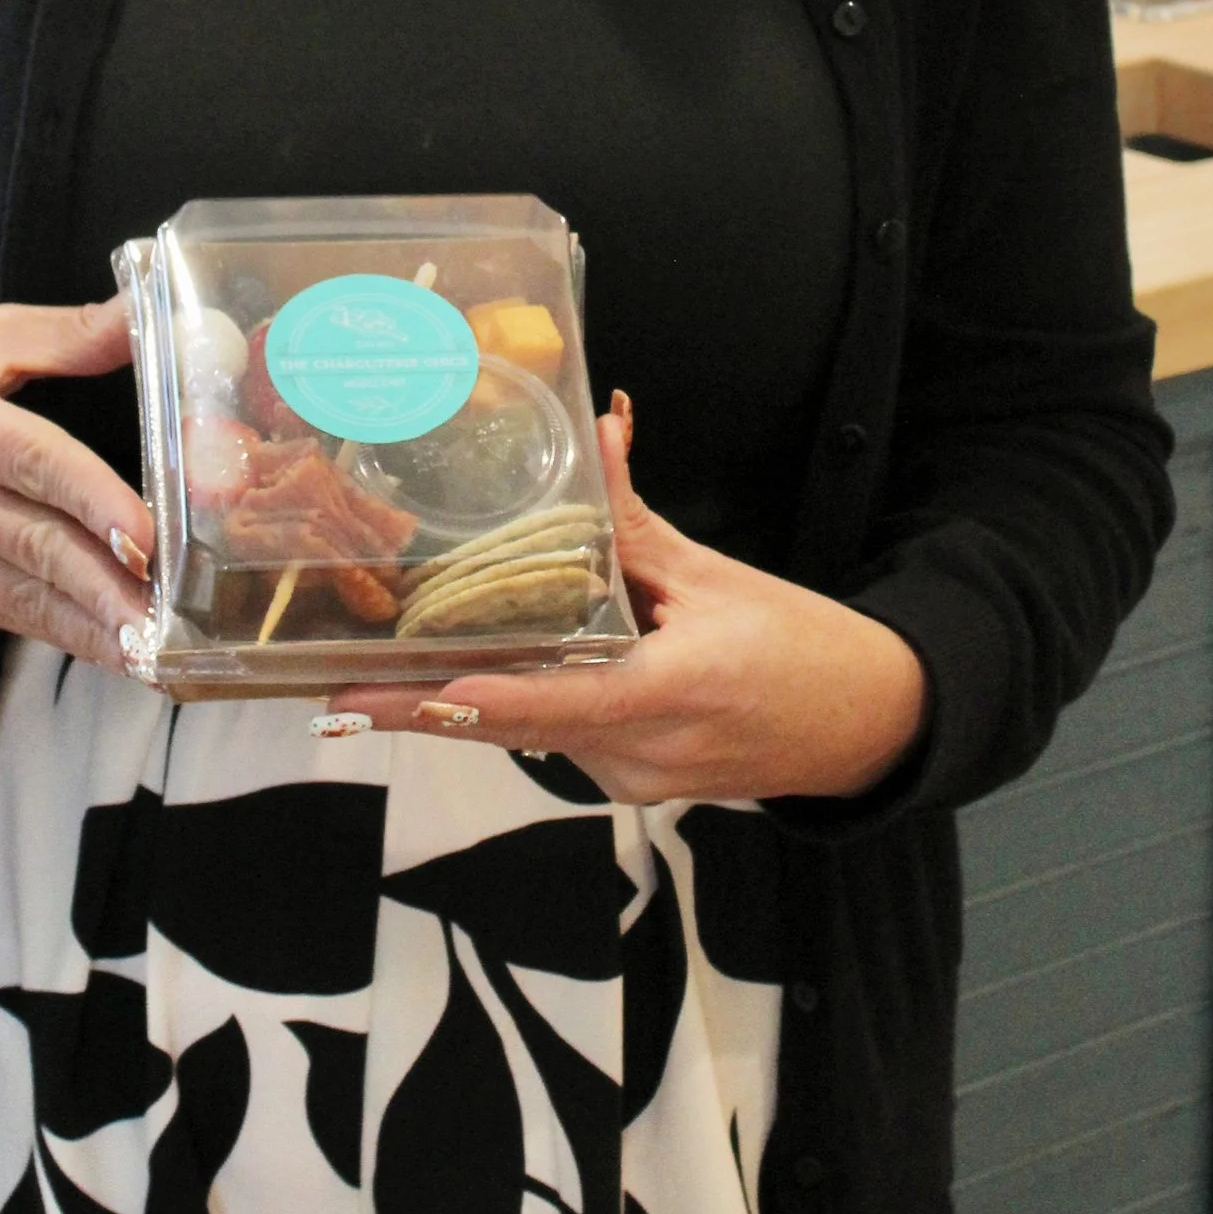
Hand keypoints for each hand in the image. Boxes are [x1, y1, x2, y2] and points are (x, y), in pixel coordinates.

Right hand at [0, 297, 150, 667]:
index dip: (96, 502)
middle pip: (36, 544)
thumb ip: (67, 334)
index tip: (149, 538)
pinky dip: (57, 631)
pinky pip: (1, 612)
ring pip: (24, 594)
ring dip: (93, 626)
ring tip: (159, 652)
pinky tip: (110, 645)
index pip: (36, 464)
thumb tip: (148, 312)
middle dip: (109, 589)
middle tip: (176, 620)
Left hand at [327, 399, 928, 804]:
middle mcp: (642, 754)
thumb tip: (600, 428)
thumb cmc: (804, 649)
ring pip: (532, 735)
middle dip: (429, 702)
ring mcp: (636, 780)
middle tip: (343, 678)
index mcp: (668, 694)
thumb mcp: (713, 574)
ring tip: (395, 666)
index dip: (450, 703)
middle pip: (514, 725)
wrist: (869, 725)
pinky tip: (489, 671)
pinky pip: (559, 740)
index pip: (539, 705)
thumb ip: (633, 516)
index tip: (376, 698)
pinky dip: (523, 703)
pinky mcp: (635, 785)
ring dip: (474, 698)